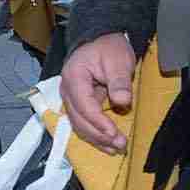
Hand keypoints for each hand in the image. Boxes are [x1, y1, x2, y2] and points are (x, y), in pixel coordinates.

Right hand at [60, 32, 135, 153]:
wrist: (102, 41)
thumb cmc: (109, 48)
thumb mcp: (118, 59)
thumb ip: (119, 81)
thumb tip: (122, 102)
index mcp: (74, 77)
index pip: (83, 105)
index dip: (98, 122)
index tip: (114, 132)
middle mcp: (67, 90)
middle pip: (78, 119)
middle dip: (99, 135)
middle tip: (120, 144)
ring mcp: (71, 99)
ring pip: (79, 125)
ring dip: (97, 139)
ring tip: (116, 148)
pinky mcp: (78, 105)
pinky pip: (83, 123)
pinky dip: (95, 135)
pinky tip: (108, 144)